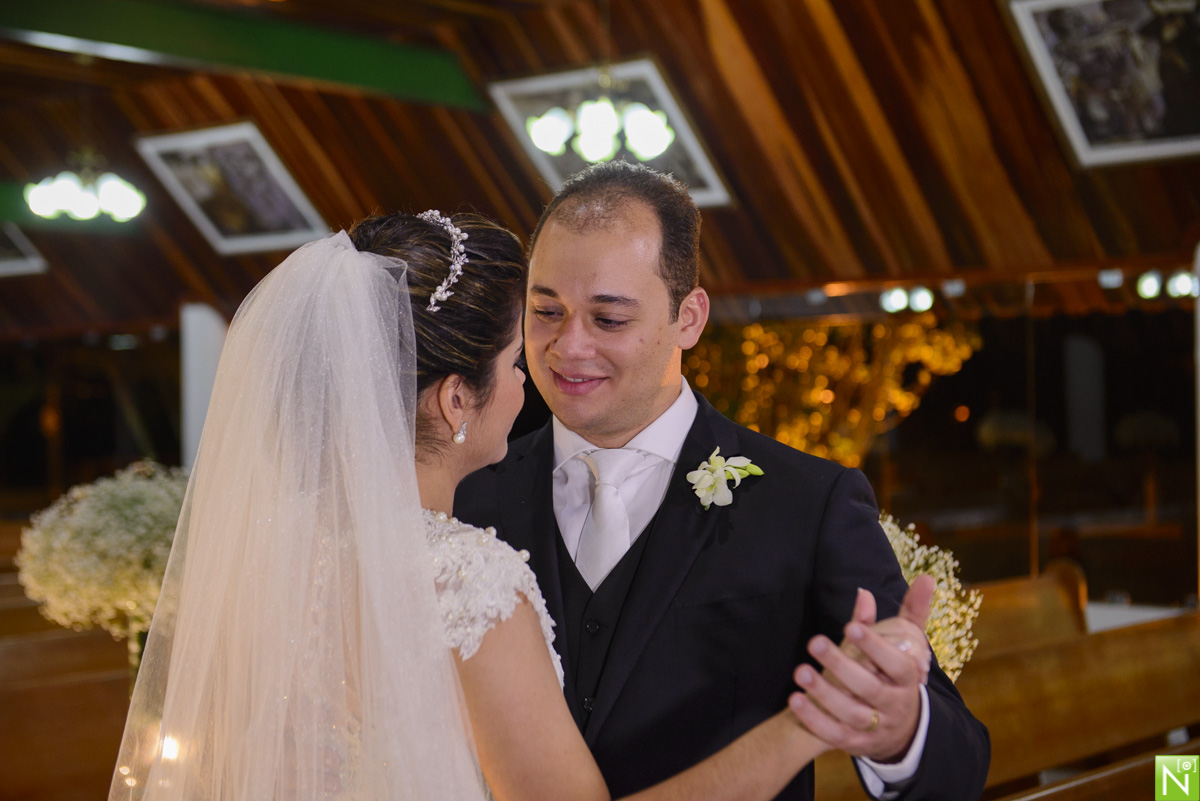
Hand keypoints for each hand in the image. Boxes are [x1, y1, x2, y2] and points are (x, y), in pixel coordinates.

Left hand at [787, 575, 934, 761]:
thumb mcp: (907, 647)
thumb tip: (926, 578)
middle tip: (814, 642)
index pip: (896, 664)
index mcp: (907, 679)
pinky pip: (834, 734)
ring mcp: (875, 726)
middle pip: (870, 688)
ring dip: (823, 693)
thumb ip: (911, 614)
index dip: (875, 646)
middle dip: (841, 665)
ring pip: (851, 713)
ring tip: (799, 671)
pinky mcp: (856, 744)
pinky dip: (814, 719)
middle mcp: (894, 704)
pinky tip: (795, 699)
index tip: (850, 627)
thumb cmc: (895, 677)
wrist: (900, 731)